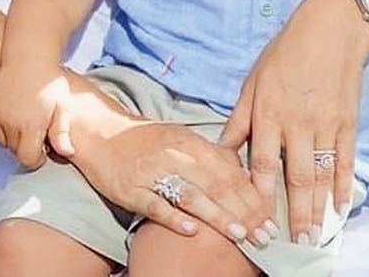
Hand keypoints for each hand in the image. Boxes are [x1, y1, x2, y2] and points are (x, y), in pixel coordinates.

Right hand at [0, 63, 69, 169]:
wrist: (28, 56)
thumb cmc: (50, 82)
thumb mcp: (61, 107)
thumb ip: (62, 133)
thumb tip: (67, 153)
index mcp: (28, 126)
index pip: (27, 160)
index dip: (37, 158)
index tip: (44, 147)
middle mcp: (9, 122)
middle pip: (14, 151)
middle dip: (26, 147)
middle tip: (37, 133)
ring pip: (2, 141)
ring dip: (13, 139)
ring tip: (26, 125)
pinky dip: (2, 127)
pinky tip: (15, 116)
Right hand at [63, 74, 273, 245]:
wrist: (98, 132)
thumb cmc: (143, 140)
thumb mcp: (179, 139)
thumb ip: (210, 156)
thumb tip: (245, 175)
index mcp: (187, 142)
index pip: (227, 170)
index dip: (252, 195)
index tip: (270, 217)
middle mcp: (171, 155)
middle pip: (214, 184)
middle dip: (243, 211)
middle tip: (264, 235)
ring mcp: (149, 172)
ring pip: (189, 194)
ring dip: (217, 216)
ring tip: (240, 234)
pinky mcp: (129, 188)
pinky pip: (154, 204)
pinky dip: (173, 217)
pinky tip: (191, 231)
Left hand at [219, 0, 368, 244]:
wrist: (330, 31)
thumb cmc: (284, 53)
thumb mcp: (253, 80)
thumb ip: (240, 117)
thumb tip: (224, 147)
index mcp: (268, 113)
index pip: (261, 163)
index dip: (258, 194)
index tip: (256, 218)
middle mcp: (296, 124)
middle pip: (295, 178)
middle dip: (294, 213)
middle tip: (295, 241)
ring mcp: (325, 126)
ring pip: (320, 176)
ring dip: (318, 208)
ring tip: (316, 235)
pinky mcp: (348, 124)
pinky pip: (346, 162)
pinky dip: (344, 187)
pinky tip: (341, 208)